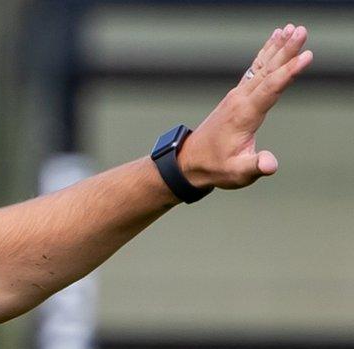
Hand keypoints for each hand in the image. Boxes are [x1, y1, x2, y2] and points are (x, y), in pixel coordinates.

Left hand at [179, 24, 312, 189]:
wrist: (190, 162)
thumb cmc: (215, 167)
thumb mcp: (236, 172)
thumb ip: (255, 167)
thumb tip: (270, 164)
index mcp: (244, 115)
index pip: (270, 89)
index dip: (288, 72)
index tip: (306, 56)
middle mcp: (239, 100)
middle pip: (267, 71)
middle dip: (286, 50)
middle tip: (302, 30)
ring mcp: (237, 95)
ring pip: (261, 66)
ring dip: (277, 47)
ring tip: (292, 28)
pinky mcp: (237, 96)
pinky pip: (255, 69)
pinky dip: (266, 53)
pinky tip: (275, 40)